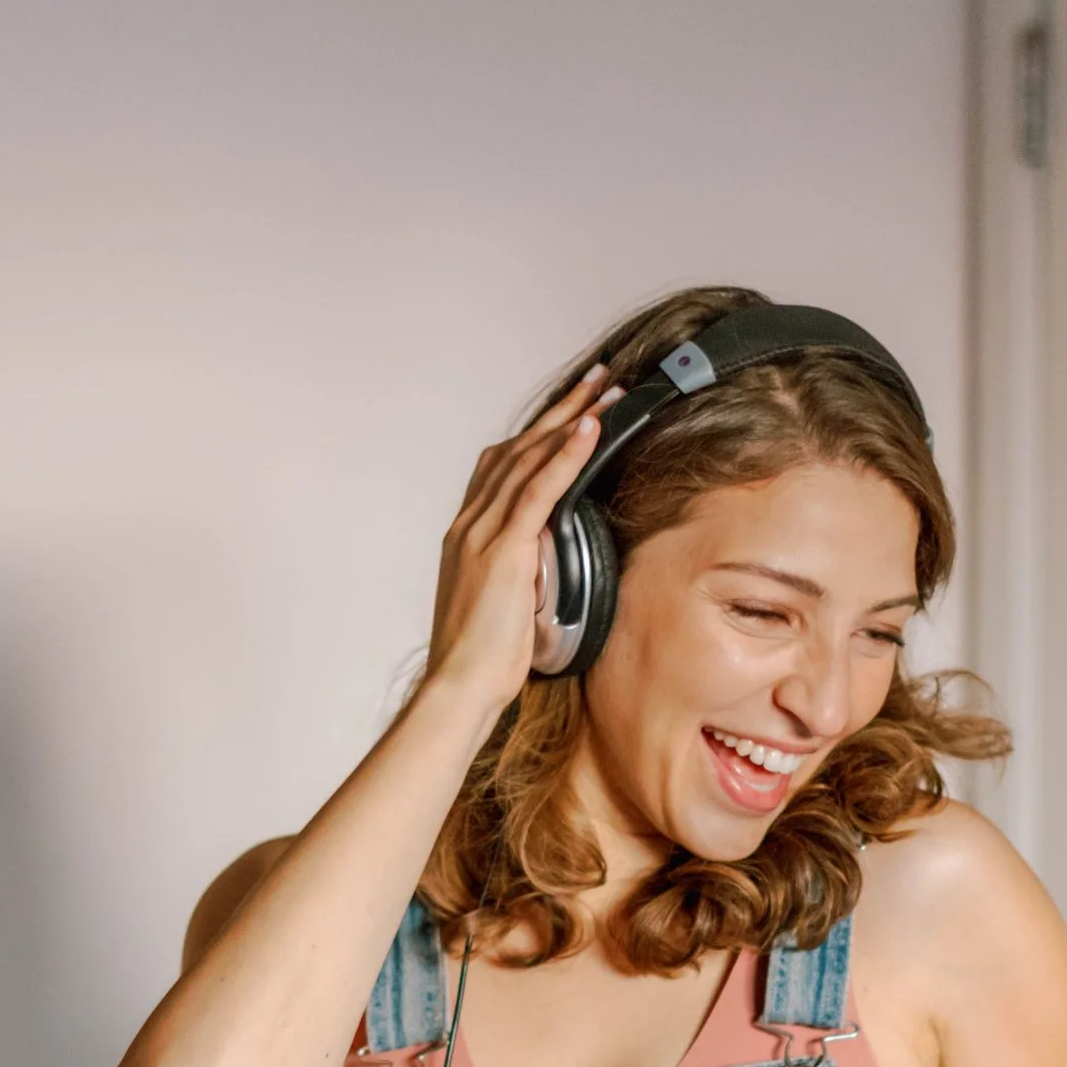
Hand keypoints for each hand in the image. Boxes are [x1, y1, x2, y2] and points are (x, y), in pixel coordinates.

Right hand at [424, 370, 619, 721]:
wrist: (458, 686)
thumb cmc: (481, 658)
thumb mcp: (502, 601)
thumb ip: (518, 570)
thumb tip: (547, 559)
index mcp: (466, 534)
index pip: (502, 466)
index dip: (538, 433)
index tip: (570, 409)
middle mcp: (470, 524)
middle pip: (518, 449)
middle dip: (561, 411)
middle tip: (598, 380)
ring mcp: (482, 534)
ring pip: (529, 459)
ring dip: (571, 420)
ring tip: (607, 393)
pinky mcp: (502, 551)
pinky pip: (539, 491)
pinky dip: (565, 455)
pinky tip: (590, 430)